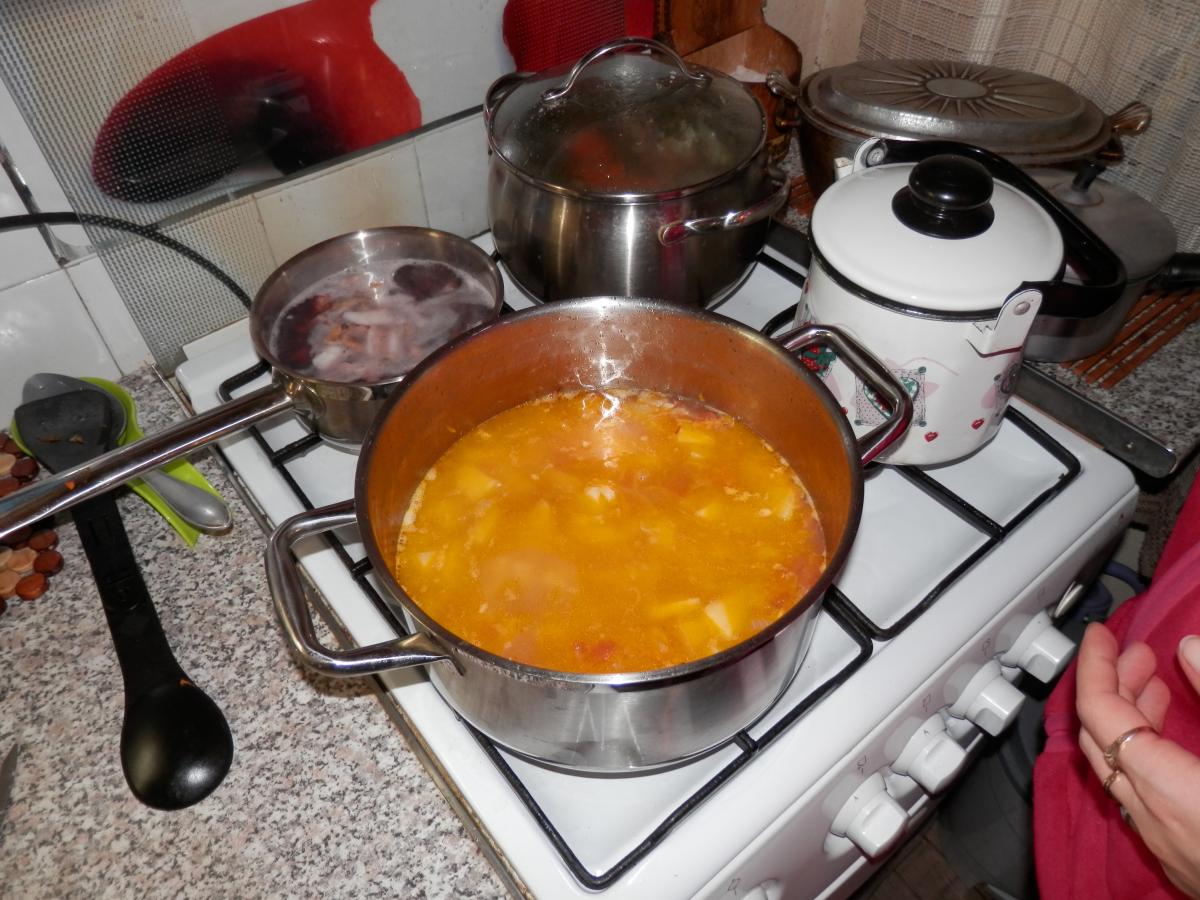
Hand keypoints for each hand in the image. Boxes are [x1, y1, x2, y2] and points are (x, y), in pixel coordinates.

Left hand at [1075, 622, 1199, 896]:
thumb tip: (1190, 648)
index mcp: (1170, 790)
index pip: (1099, 712)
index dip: (1095, 665)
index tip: (1100, 634)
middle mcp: (1155, 822)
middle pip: (1101, 740)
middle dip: (1112, 687)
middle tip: (1138, 654)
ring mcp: (1166, 848)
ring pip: (1120, 771)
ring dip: (1128, 723)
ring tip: (1157, 687)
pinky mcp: (1183, 863)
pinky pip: (1140, 798)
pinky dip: (1144, 758)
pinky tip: (1173, 745)